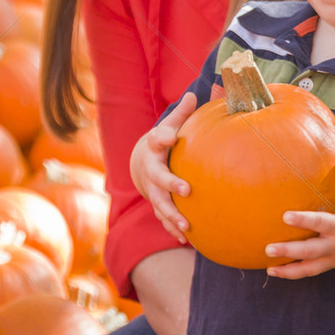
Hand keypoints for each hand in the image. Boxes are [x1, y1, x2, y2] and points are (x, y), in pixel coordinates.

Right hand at [130, 92, 196, 243]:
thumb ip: (181, 115)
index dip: (163, 136)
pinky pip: (162, 218)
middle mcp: (151, 170)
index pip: (157, 139)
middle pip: (157, 178)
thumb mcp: (169, 125)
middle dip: (170, 184)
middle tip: (187, 189)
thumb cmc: (162, 143)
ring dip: (171, 214)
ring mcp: (151, 189)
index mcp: (154, 147)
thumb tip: (194, 94)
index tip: (171, 137)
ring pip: (159, 203)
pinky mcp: (156, 203)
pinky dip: (171, 229)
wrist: (140, 163)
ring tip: (186, 225)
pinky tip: (184, 240)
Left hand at [265, 161, 334, 279]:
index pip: (321, 223)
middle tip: (269, 248)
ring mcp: (334, 258)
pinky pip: (311, 272)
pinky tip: (274, 272)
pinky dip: (293, 274)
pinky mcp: (331, 264)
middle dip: (289, 251)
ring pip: (310, 268)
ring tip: (268, 268)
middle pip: (311, 251)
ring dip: (288, 270)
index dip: (304, 221)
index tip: (285, 216)